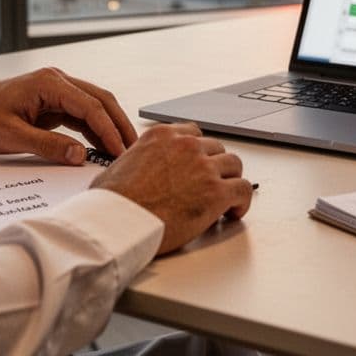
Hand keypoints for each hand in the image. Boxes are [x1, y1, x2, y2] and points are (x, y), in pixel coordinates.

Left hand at [0, 67, 137, 165]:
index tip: (121, 151)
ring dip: (109, 127)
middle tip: (134, 149)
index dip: (109, 130)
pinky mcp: (53, 102)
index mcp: (48, 83)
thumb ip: (49, 146)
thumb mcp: (13, 137)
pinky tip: (103, 146)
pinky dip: (94, 129)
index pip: (90, 106)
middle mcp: (57, 81)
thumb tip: (81, 156)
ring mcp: (56, 90)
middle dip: (119, 125)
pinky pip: (81, 114)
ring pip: (94, 106)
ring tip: (124, 150)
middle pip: (100, 100)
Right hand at [92, 123, 253, 254]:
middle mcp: (186, 146)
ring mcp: (203, 168)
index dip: (199, 151)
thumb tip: (134, 169)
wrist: (116, 223)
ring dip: (230, 181)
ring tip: (225, 199)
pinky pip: (243, 189)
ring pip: (234, 165)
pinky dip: (242, 201)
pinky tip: (233, 211)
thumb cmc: (112, 202)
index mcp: (163, 136)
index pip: (194, 133)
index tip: (199, 164)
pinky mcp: (215, 192)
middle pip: (216, 148)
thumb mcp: (118, 166)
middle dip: (215, 167)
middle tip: (210, 185)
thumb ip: (136, 159)